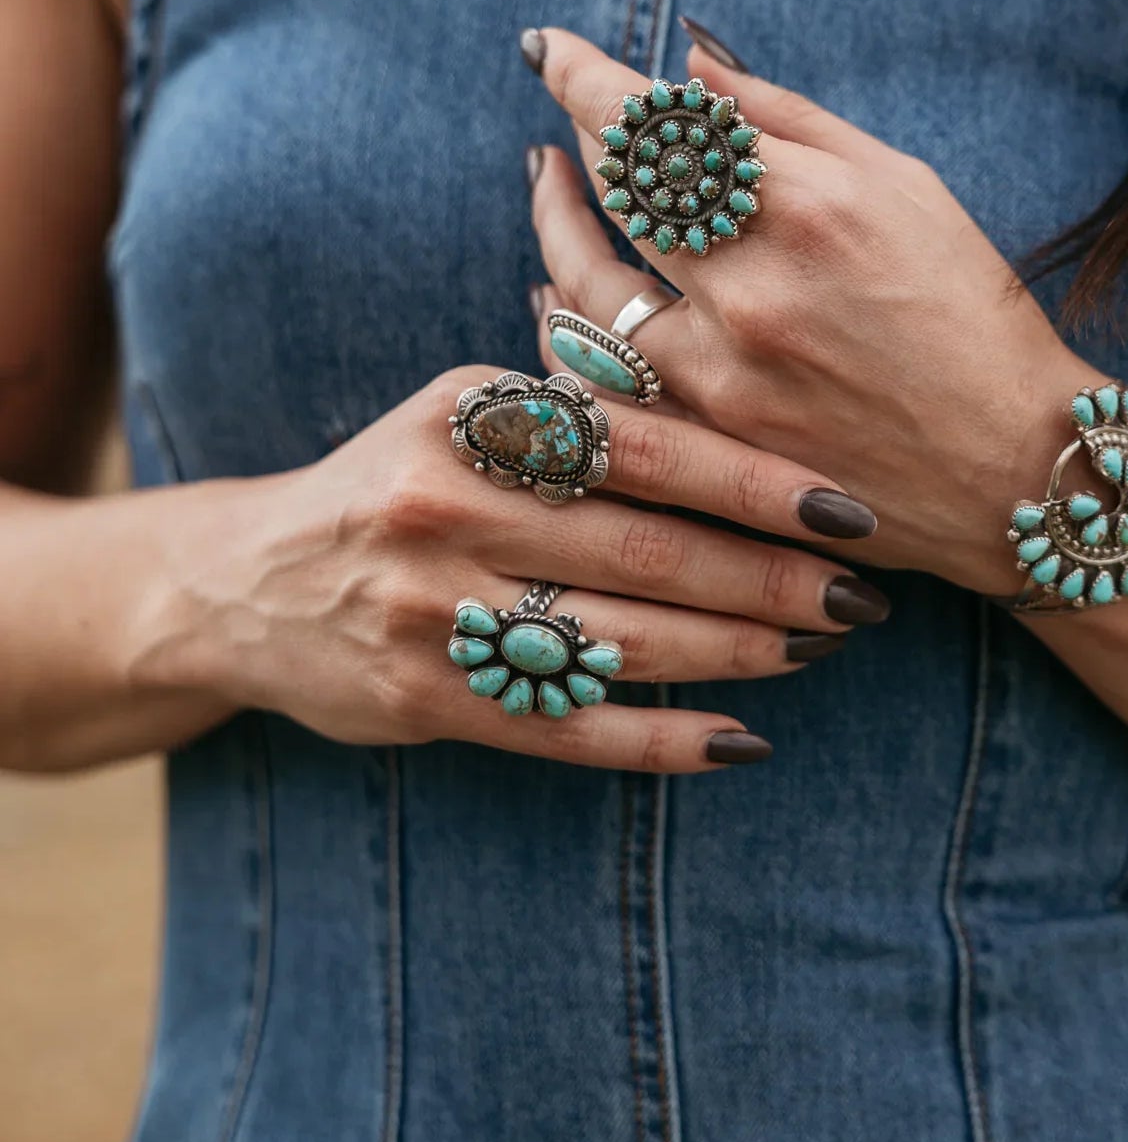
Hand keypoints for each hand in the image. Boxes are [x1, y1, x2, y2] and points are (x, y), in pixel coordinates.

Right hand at [126, 365, 889, 772]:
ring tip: (816, 649)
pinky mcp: (429, 701)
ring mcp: (435, 613)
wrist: (250, 580)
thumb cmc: (397, 479)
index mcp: (469, 418)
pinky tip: (736, 740)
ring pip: (620, 643)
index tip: (849, 508)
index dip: (756, 482)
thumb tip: (728, 401)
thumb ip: (573, 408)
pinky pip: (567, 728)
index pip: (644, 448)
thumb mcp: (462, 411)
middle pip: (648, 551)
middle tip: (863, 596)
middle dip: (770, 579)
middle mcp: (448, 509)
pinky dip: (658, 740)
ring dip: (735, 654)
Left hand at [526, 27, 1097, 595]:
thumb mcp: (905, 186)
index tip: (552, 50)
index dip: (587, 77)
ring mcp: (723, 371)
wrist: (1010, 468)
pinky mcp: (709, 439)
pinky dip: (566, 317)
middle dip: (579, 132)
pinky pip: (598, 372)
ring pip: (583, 280)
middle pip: (617, 187)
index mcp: (811, 205)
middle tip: (567, 107)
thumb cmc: (970, 312)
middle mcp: (754, 287)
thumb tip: (691, 63)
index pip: (659, 121)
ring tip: (548, 182)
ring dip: (553, 219)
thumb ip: (790, 120)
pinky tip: (556, 287)